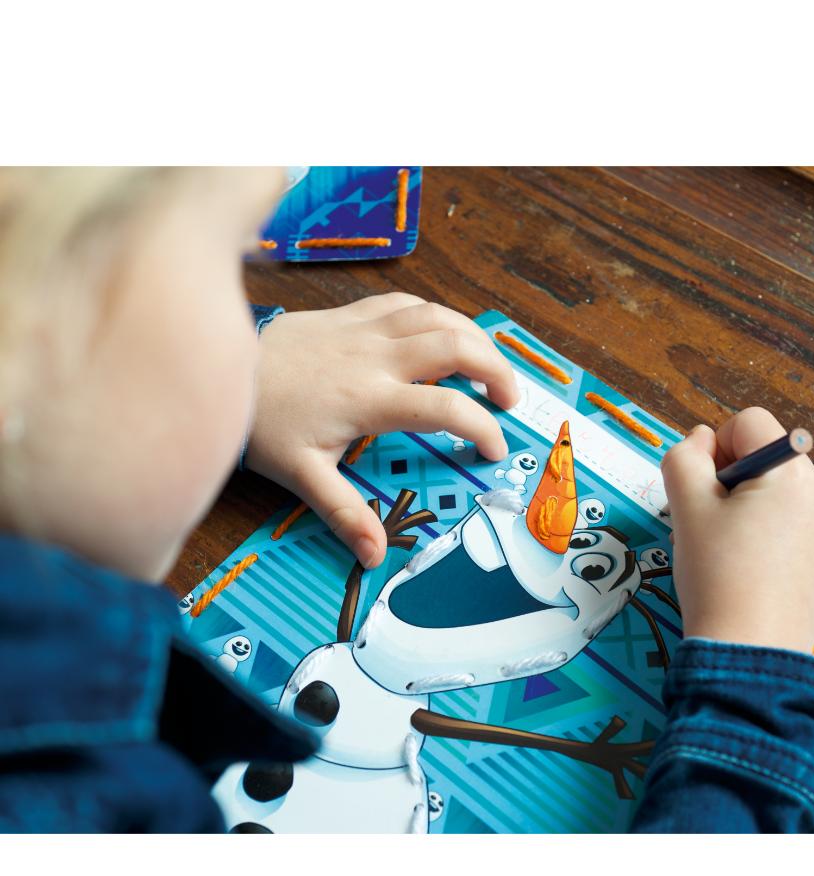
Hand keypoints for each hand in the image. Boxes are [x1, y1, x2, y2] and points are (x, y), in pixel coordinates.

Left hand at [245, 294, 518, 567]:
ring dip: (473, 336)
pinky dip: (435, 314)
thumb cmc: (263, 422)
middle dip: (496, 369)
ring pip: (438, 315)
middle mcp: (377, 357)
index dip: (482, 427)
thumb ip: (344, 512)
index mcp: (372, 399)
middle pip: (456, 346)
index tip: (493, 448)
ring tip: (487, 363)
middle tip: (508, 398)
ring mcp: (365, 330)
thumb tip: (375, 555)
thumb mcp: (302, 474)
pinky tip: (441, 331)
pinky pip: (406, 302)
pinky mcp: (350, 314)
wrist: (224, 370)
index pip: (446, 407)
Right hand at [661, 407, 813, 654]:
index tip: (702, 491)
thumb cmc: (716, 573)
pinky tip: (746, 563)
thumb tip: (701, 441)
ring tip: (725, 547)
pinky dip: (762, 527)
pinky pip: (787, 517)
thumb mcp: (687, 507)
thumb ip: (684, 457)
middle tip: (708, 523)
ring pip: (773, 486)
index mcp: (792, 471)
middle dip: (729, 476)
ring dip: (742, 502)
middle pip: (763, 453)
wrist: (750, 650)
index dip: (714, 447)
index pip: (748, 423)